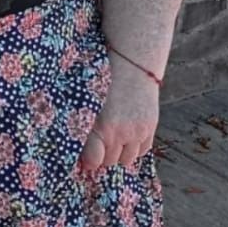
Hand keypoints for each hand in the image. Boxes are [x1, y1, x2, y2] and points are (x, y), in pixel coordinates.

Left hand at [79, 53, 159, 174]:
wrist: (131, 64)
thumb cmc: (102, 81)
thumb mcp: (85, 102)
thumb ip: (82, 126)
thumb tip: (77, 150)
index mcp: (101, 127)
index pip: (94, 161)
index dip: (88, 161)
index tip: (84, 156)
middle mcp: (120, 133)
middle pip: (109, 162)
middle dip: (102, 156)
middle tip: (97, 145)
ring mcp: (137, 132)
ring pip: (127, 160)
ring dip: (118, 153)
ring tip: (112, 140)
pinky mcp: (150, 128)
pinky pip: (143, 151)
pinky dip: (134, 148)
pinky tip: (126, 136)